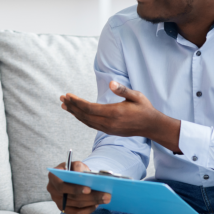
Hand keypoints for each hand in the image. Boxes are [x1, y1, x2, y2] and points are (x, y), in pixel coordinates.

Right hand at [47, 161, 110, 213]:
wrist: (71, 176)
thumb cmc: (74, 169)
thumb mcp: (75, 164)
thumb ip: (78, 166)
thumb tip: (81, 174)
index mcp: (53, 177)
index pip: (62, 186)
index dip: (75, 188)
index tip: (89, 189)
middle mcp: (52, 190)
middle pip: (72, 197)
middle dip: (91, 196)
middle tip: (106, 195)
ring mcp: (57, 201)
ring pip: (77, 204)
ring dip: (93, 202)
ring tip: (106, 199)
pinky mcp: (63, 209)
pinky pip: (76, 213)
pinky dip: (88, 210)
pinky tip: (96, 205)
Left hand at [60, 81, 180, 152]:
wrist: (151, 126)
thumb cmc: (144, 108)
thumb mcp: (136, 96)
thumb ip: (123, 90)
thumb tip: (111, 83)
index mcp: (113, 113)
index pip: (89, 108)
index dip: (76, 102)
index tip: (67, 95)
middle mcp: (108, 123)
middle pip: (84, 115)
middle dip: (71, 106)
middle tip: (61, 98)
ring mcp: (107, 128)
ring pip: (86, 121)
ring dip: (74, 113)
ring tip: (64, 105)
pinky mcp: (108, 131)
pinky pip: (90, 124)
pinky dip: (81, 118)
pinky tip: (76, 113)